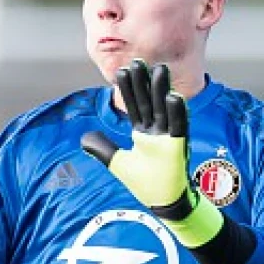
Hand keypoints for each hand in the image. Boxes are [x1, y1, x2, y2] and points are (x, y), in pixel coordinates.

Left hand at [81, 59, 221, 248]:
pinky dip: (177, 112)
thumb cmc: (145, 182)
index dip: (128, 89)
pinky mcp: (180, 146)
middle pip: (148, 102)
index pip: (133, 105)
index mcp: (143, 132)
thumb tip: (83, 138)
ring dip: (161, 90)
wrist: (163, 201)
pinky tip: (173, 97)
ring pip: (164, 109)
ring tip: (158, 70)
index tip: (123, 70)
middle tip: (138, 61)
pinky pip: (179, 126)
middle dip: (143, 83)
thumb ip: (102, 149)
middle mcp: (156, 130)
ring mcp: (169, 137)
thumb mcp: (118, 163)